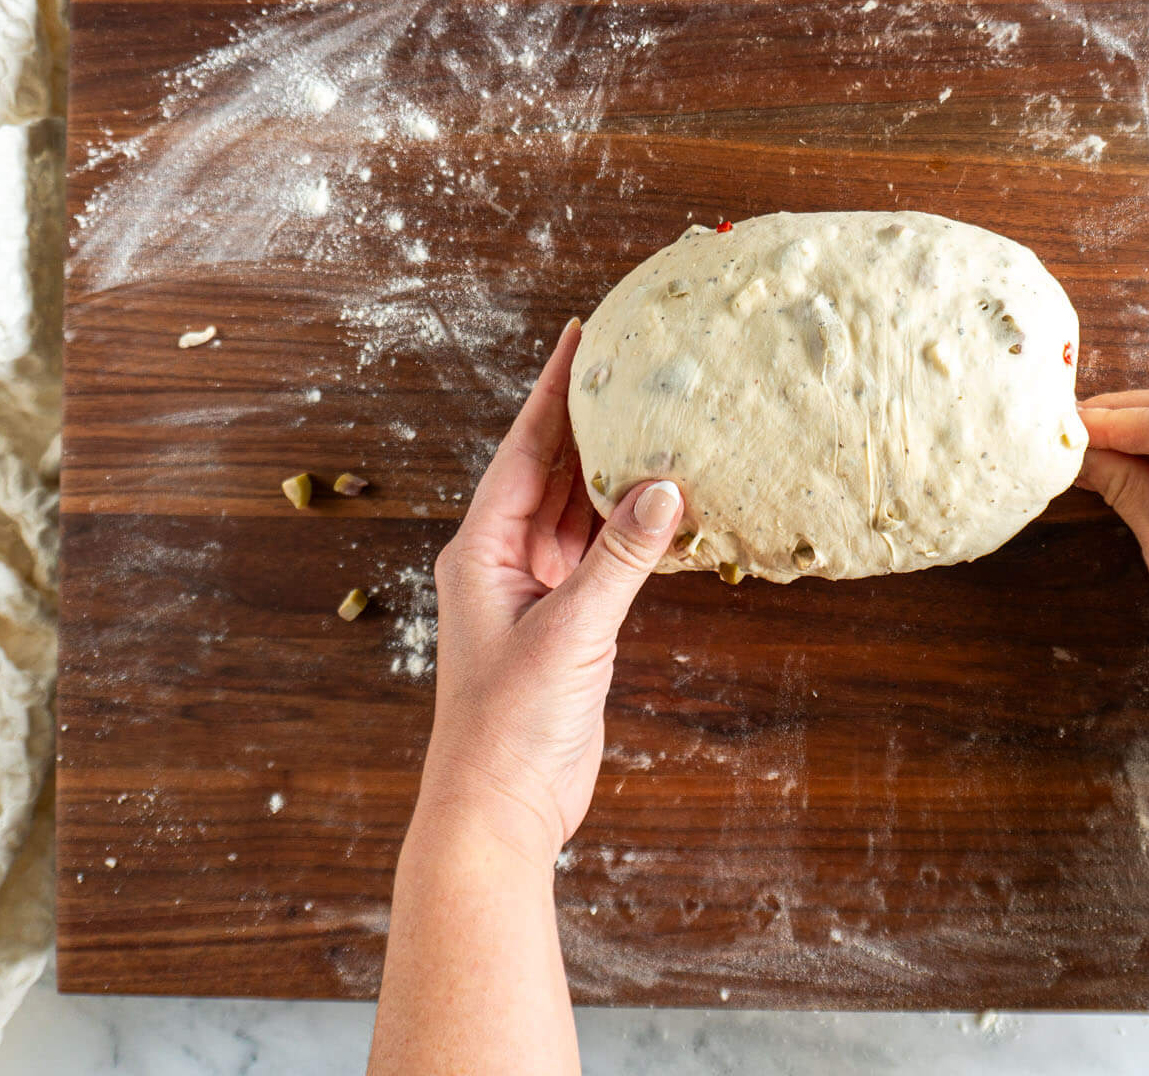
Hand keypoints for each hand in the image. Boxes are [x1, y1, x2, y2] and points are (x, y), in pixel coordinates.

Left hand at [416, 318, 683, 864]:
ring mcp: (535, 592)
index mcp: (481, 550)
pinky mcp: (567, 625)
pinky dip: (634, 529)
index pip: (523, 449)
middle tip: (632, 361)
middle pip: (552, 470)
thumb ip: (620, 560)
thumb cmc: (508, 728)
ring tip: (659, 416)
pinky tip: (668, 502)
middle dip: (590, 417)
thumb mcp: (570, 634)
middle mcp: (503, 561)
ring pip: (580, 512)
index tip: (581, 334)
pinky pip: (603, 556)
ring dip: (616, 471)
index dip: (554, 390)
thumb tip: (666, 487)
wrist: (497, 814)